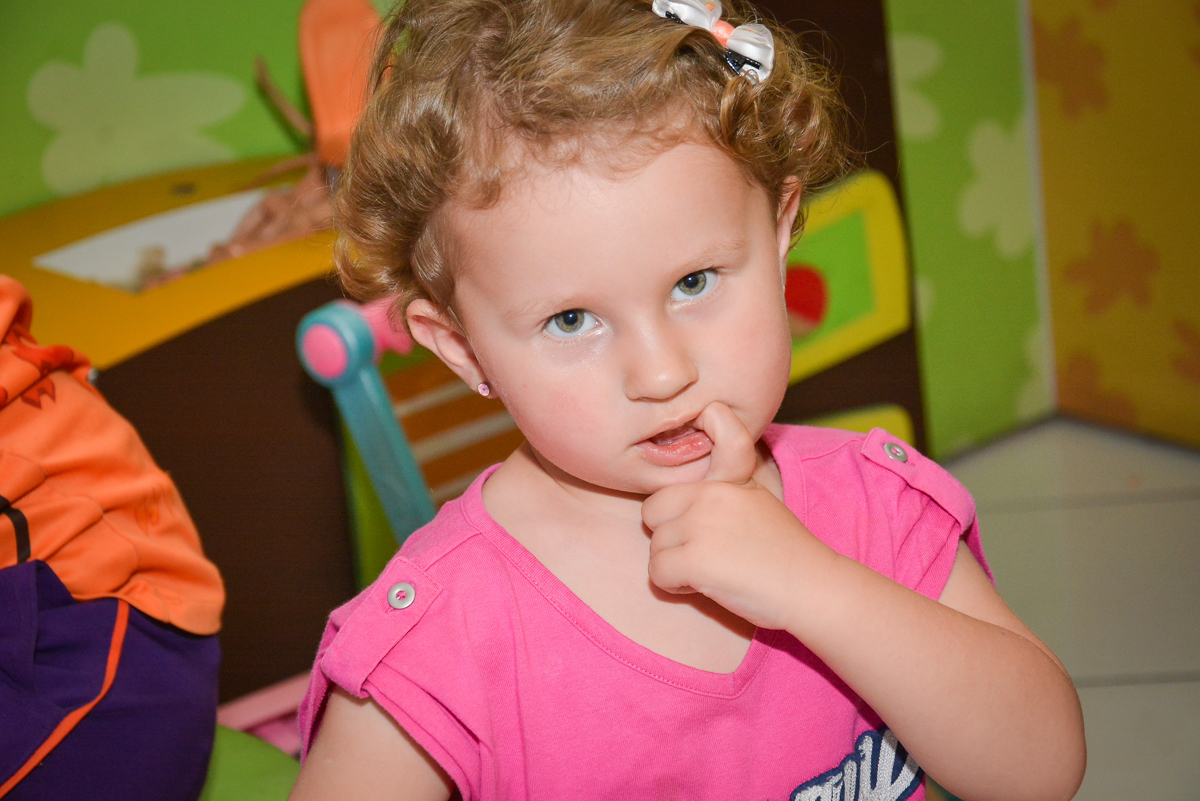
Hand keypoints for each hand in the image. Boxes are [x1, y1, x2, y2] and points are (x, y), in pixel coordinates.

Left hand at [642, 402, 830, 629]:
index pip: (663, 495)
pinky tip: (706, 587)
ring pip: (655, 549)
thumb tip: (684, 496)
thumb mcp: (754, 501)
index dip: (674, 520)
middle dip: (669, 541)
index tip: (699, 537)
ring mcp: (699, 526)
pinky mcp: (696, 559)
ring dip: (675, 567)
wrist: (812, 585)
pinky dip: (675, 587)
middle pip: (651, 517)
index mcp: (719, 483)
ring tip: (711, 573)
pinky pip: (658, 574)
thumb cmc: (784, 551)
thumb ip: (718, 493)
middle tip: (701, 557)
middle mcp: (706, 498)